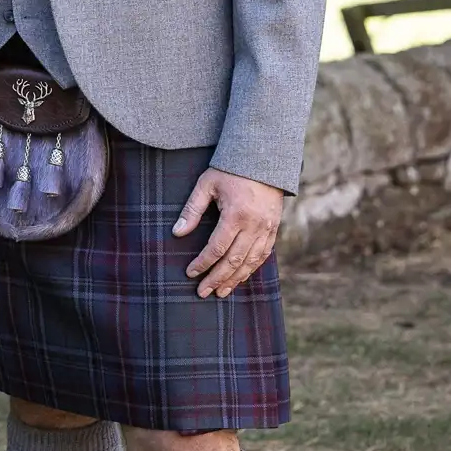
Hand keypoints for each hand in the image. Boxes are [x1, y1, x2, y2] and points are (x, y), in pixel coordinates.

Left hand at [173, 169, 283, 298]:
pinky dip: (251, 269)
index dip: (203, 263)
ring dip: (235, 279)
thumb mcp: (207, 184)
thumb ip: (192, 210)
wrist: (264, 158)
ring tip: (221, 292)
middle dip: (217, 278)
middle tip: (203, 292)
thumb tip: (177, 233)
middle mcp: (254, 225)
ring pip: (250, 262)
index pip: (217, 248)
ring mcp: (267, 228)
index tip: (190, 273)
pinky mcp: (274, 228)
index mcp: (236, 214)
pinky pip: (263, 255)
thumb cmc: (231, 169)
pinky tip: (240, 277)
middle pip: (234, 260)